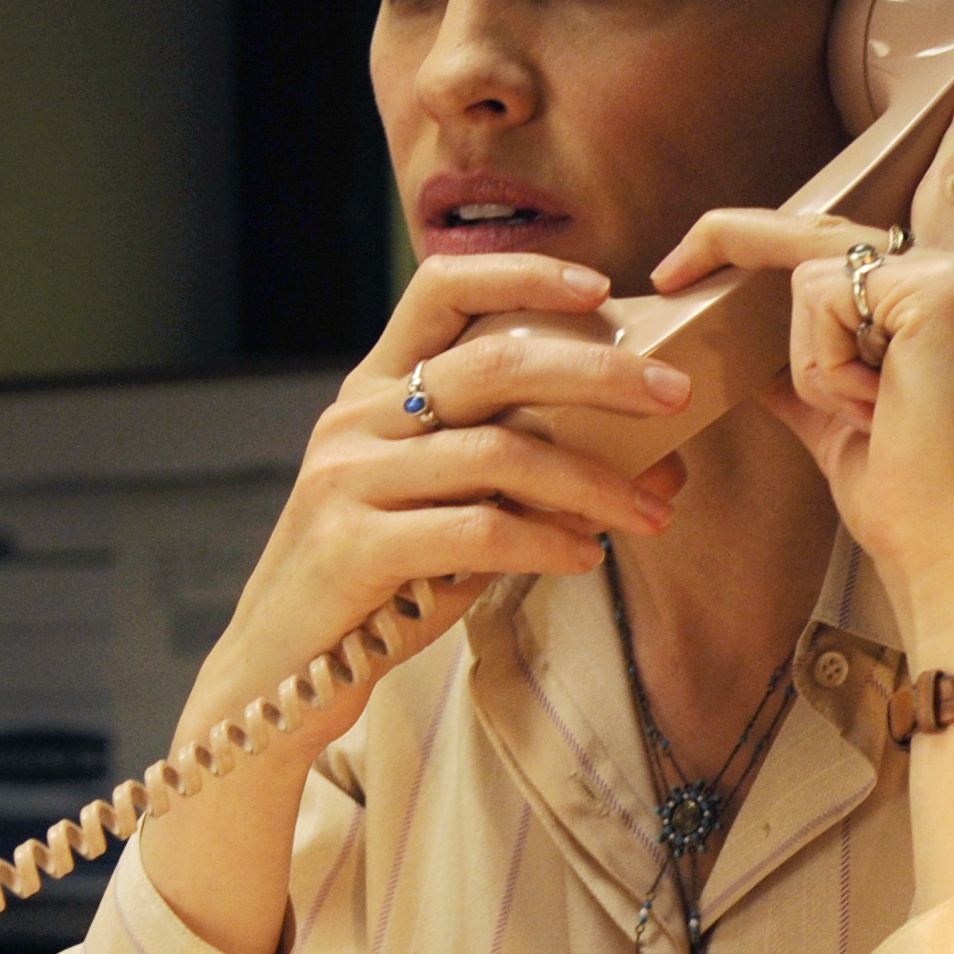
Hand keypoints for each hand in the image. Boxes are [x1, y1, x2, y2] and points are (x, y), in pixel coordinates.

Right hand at [184, 251, 692, 773]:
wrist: (277, 679)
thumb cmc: (379, 589)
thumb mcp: (451, 514)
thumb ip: (530, 476)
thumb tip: (665, 461)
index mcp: (373, 393)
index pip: (440, 291)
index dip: (522, 274)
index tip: (602, 287)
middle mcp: (355, 421)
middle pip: (492, 363)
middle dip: (598, 372)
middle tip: (676, 393)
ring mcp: (347, 480)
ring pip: (498, 451)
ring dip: (594, 481)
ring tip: (653, 511)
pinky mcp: (353, 547)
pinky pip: (476, 529)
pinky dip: (546, 541)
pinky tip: (587, 558)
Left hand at [652, 56, 953, 646]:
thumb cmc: (915, 502)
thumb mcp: (843, 421)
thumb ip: (805, 370)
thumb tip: (738, 349)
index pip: (951, 191)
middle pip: (826, 240)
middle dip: (755, 267)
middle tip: (753, 326)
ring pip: (812, 281)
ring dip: (816, 366)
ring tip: (877, 418)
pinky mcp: (938, 288)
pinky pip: (818, 306)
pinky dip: (825, 370)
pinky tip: (881, 408)